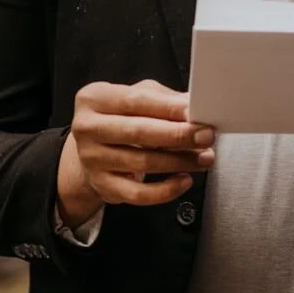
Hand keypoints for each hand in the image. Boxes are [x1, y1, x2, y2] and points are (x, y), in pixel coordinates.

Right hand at [55, 80, 214, 226]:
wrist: (94, 151)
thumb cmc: (122, 119)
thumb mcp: (138, 98)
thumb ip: (164, 100)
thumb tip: (195, 107)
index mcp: (94, 98)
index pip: (136, 101)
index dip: (169, 108)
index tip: (196, 113)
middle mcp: (86, 127)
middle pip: (138, 131)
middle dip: (178, 135)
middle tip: (206, 136)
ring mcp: (92, 159)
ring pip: (142, 163)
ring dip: (180, 161)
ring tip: (204, 158)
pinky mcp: (102, 185)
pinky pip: (138, 194)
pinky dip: (166, 190)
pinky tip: (184, 180)